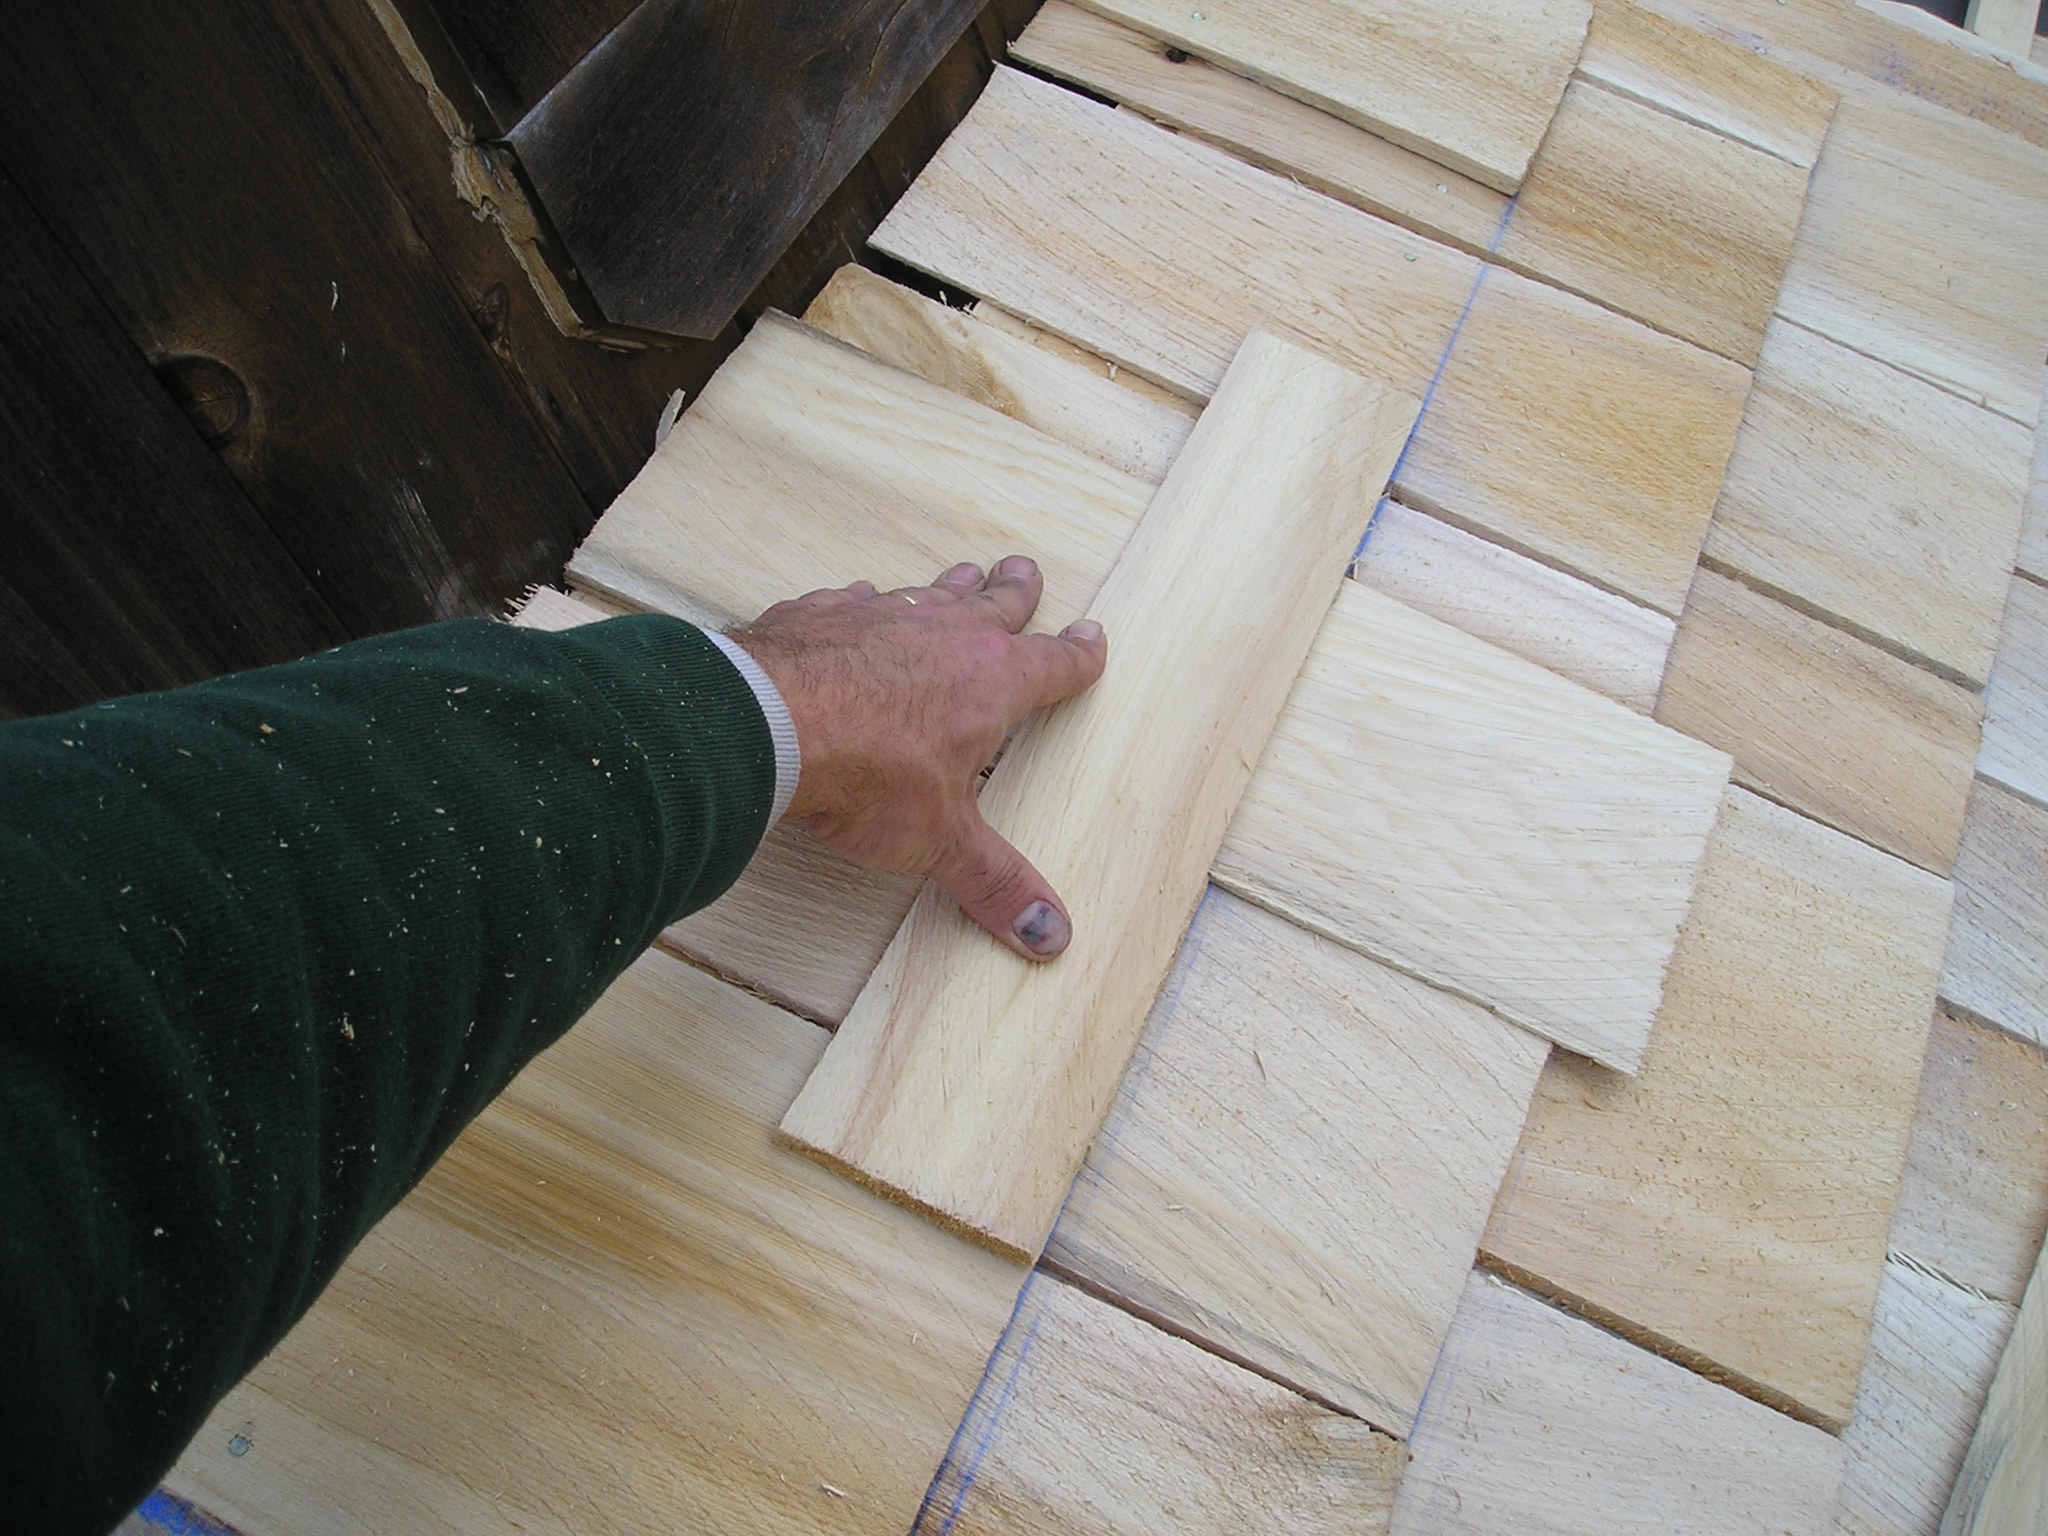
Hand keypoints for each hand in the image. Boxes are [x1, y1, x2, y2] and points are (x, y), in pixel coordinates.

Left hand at [730, 557, 1105, 960]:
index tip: (1093, 639)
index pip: (1053, 664)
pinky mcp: (823, 612)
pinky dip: (865, 603)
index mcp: (993, 682)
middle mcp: (945, 634)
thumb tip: (1052, 935)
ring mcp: (882, 615)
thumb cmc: (867, 776)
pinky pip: (856, 599)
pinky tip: (858, 602)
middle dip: (1017, 591)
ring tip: (964, 574)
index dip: (1079, 654)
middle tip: (1027, 570)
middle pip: (995, 603)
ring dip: (950, 586)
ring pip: (930, 592)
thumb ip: (995, 883)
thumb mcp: (941, 842)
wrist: (766, 722)